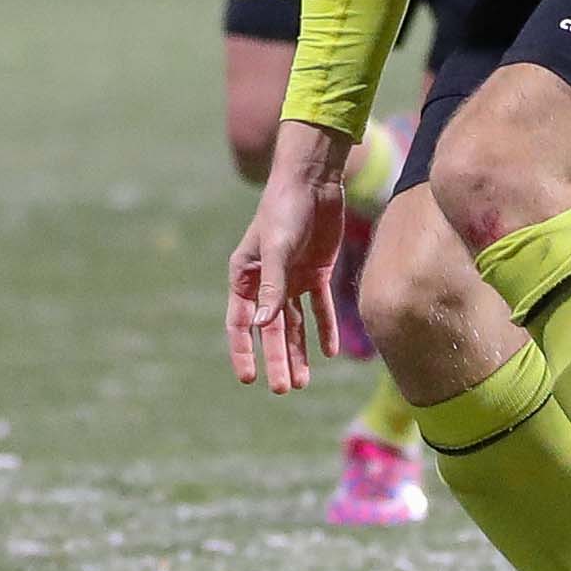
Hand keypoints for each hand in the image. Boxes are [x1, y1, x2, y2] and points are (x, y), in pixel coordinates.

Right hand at [225, 121, 353, 395]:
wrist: (313, 181)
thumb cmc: (284, 210)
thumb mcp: (275, 248)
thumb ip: (271, 286)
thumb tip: (262, 324)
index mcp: (244, 275)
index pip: (240, 322)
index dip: (244, 351)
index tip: (249, 378)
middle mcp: (265, 281)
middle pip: (270, 329)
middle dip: (276, 360)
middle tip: (283, 390)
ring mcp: (291, 278)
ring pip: (294, 324)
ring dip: (298, 351)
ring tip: (304, 382)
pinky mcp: (316, 272)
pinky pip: (319, 307)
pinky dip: (324, 328)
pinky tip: (330, 352)